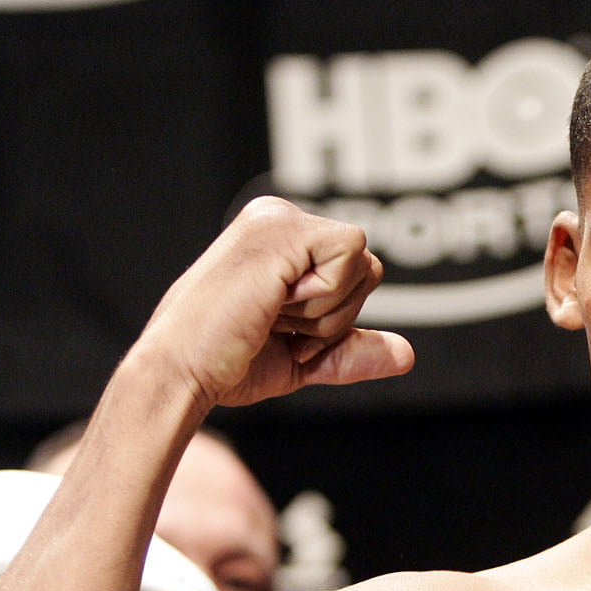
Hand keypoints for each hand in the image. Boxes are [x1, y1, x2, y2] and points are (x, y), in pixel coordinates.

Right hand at [139, 196, 414, 414]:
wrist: (184, 373)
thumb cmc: (229, 363)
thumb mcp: (304, 357)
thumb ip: (351, 351)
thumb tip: (406, 355)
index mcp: (281, 239)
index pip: (356, 273)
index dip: (333, 318)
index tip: (281, 332)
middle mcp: (278, 218)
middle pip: (368, 267)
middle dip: (335, 315)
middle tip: (277, 325)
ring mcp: (279, 218)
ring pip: (364, 264)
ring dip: (326, 312)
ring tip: (270, 316)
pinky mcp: (283, 228)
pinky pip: (353, 257)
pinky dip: (324, 298)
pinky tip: (275, 303)